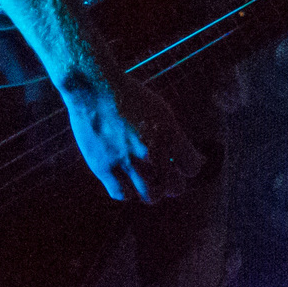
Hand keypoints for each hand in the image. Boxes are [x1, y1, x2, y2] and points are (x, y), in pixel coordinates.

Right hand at [62, 70, 201, 203]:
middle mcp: (151, 152)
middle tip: (167, 181)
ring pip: (150, 196)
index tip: (183, 166)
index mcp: (169, 135)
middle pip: (174, 187)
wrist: (95, 89)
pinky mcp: (104, 168)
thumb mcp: (162, 111)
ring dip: (152, 193)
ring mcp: (127, 162)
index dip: (189, 168)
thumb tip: (190, 158)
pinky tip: (127, 184)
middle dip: (173, 186)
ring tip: (148, 186)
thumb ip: (175, 137)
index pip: (192, 167)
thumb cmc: (130, 98)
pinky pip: (122, 194)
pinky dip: (128, 193)